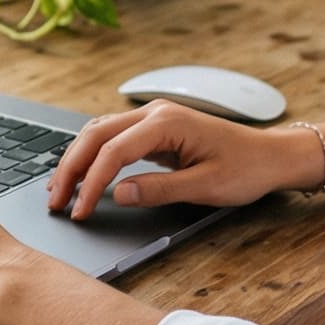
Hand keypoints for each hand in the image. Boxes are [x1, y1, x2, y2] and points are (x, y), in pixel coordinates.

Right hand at [46, 100, 287, 219]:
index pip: (113, 152)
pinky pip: (113, 137)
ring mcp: (152, 117)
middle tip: (55, 201)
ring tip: (59, 191)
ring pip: (99, 132)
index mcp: (167, 123)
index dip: (91, 183)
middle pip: (96, 135)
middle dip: (70, 168)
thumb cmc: (246, 169)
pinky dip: (92, 155)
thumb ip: (159, 189)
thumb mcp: (205, 186)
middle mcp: (154, 112)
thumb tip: (118, 194)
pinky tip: (81, 174)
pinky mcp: (153, 128)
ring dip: (76, 159)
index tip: (80, 211)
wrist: (270, 155)